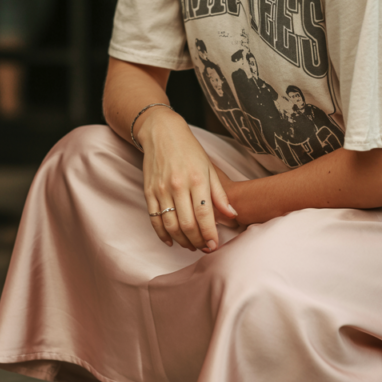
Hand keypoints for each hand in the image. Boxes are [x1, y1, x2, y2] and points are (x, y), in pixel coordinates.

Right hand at [138, 109, 237, 253]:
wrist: (161, 132)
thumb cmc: (189, 150)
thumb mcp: (209, 168)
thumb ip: (220, 194)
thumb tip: (232, 216)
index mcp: (197, 180)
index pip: (204, 216)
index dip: (209, 235)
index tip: (214, 245)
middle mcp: (178, 186)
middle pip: (187, 225)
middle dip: (197, 242)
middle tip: (204, 248)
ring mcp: (161, 190)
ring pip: (171, 225)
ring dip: (182, 241)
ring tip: (191, 245)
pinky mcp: (148, 192)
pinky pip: (154, 219)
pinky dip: (162, 234)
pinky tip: (171, 241)